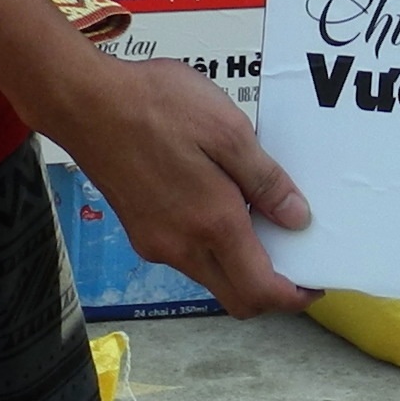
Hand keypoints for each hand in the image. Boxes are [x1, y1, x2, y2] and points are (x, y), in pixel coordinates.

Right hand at [43, 51, 313, 317]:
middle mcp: (183, 247)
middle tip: (293, 253)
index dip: (294, 297)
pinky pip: (187, 254)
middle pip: (236, 295)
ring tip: (257, 211)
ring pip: (211, 274)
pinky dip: (212, 243)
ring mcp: (155, 243)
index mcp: (213, 225)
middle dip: (270, 288)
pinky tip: (217, 198)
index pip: (260, 292)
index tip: (315, 282)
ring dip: (240, 261)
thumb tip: (298, 220)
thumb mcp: (227, 130)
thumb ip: (265, 180)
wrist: (85, 102)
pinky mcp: (138, 230)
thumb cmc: (158, 107)